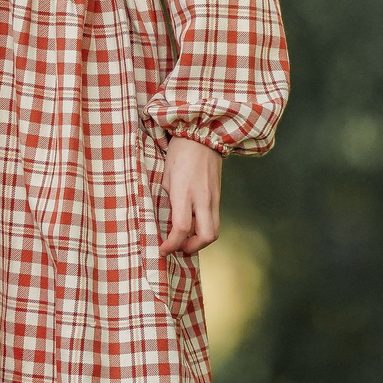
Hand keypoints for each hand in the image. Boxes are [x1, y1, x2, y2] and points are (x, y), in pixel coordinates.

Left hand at [160, 136, 222, 255]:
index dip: (172, 244)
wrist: (203, 134)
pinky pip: (215, 219)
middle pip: (206, 237)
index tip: (163, 248)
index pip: (181, 228)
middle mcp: (202, 199)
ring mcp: (214, 198)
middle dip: (192, 248)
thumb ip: (168, 199)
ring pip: (215, 231)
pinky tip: (194, 224)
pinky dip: (205, 228)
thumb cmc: (180, 152)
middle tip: (179, 247)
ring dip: (201, 241)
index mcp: (184, 193)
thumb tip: (168, 218)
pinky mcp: (218, 195)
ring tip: (187, 239)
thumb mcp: (166, 176)